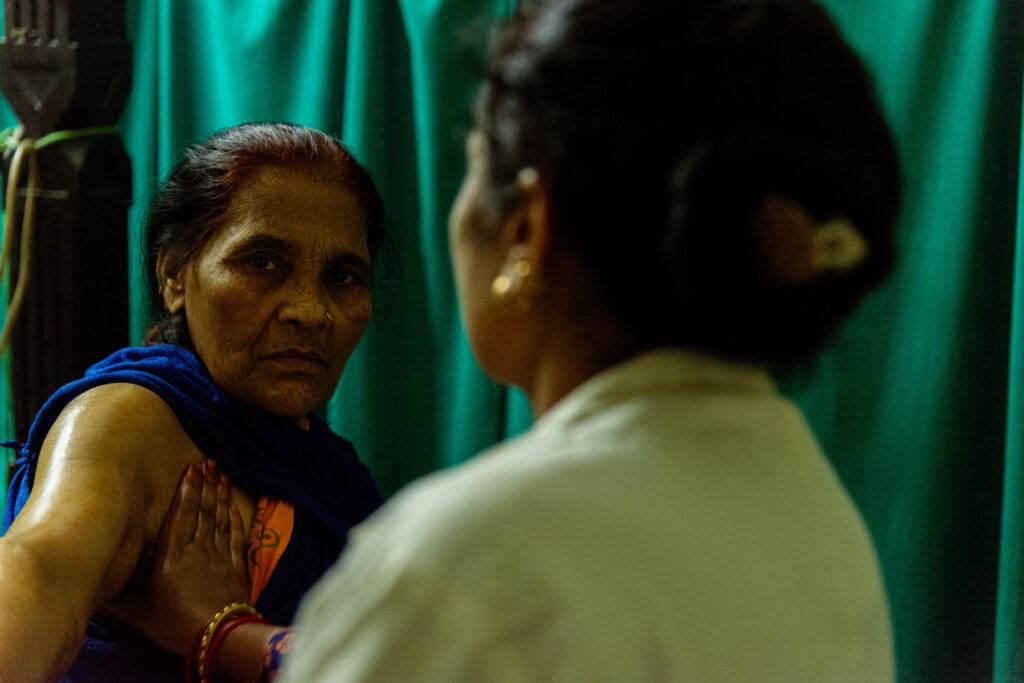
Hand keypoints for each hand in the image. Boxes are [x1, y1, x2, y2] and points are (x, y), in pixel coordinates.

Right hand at [107, 460, 250, 656]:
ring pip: (220, 518)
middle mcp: (197, 550)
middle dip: (205, 484)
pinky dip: (236, 519)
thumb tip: (94, 595)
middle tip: (209, 462)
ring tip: (222, 475)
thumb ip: (118, 602)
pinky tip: (235, 507)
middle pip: (202, 510)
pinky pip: (236, 537)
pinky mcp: (236, 567)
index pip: (180, 514)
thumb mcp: (140, 615)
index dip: (187, 490)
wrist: (218, 637)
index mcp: (171, 556)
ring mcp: (219, 556)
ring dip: (221, 495)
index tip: (192, 469)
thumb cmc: (176, 626)